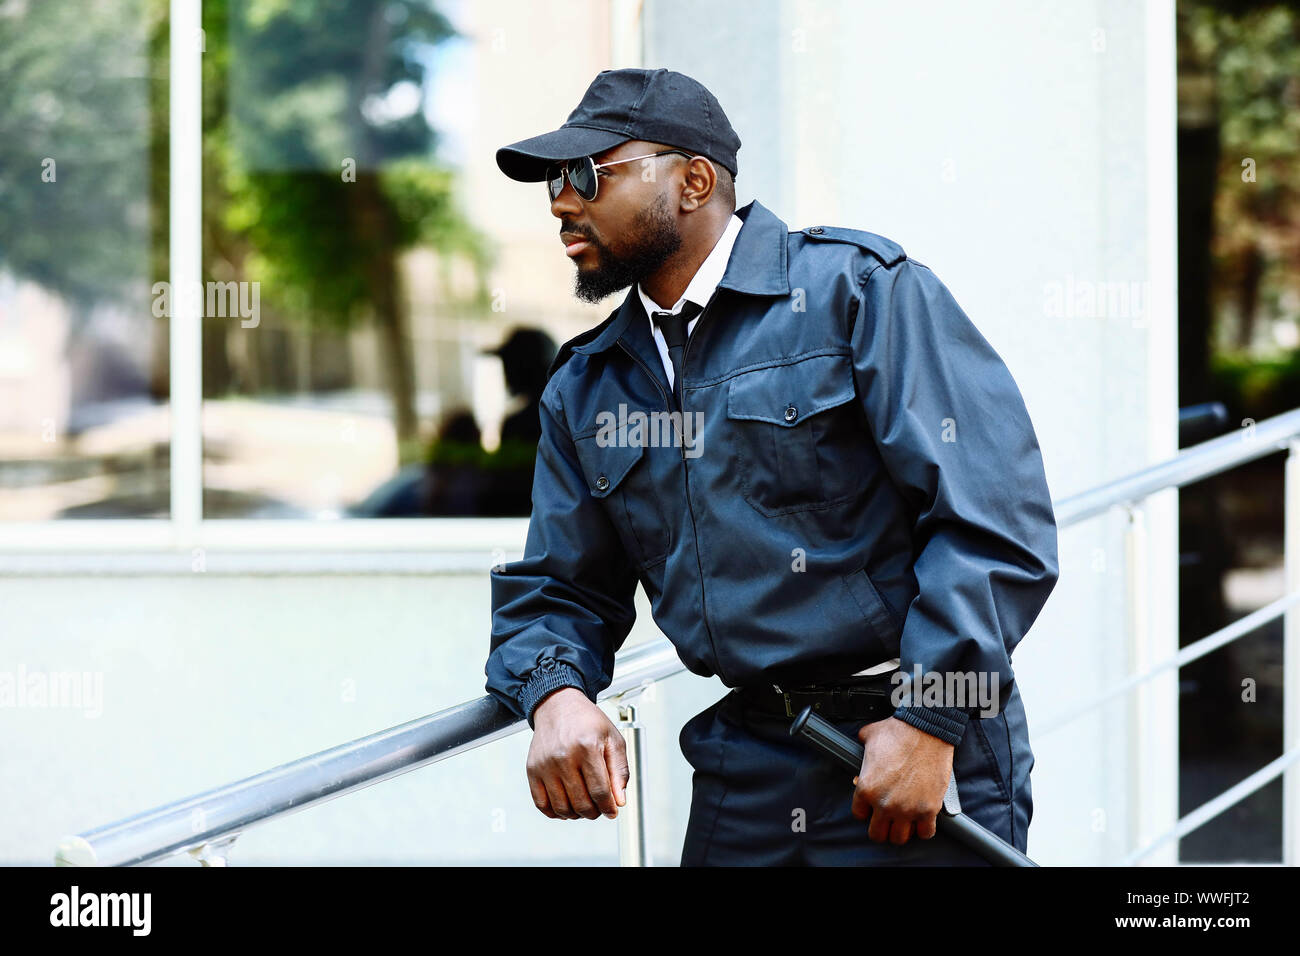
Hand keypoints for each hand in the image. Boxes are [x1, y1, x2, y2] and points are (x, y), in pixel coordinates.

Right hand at [526, 687, 627, 820]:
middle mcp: (563, 756)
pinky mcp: (532, 769)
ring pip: (562, 808)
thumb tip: (619, 800)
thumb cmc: (587, 721)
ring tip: (583, 806)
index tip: (612, 811)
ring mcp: (545, 764)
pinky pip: (541, 803)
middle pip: (581, 803)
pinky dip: (555, 812)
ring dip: (576, 814)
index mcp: (587, 746)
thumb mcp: (613, 739)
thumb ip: (620, 771)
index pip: (600, 791)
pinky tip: (565, 806)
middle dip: (594, 812)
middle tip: (599, 808)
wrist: (558, 706)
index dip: (609, 807)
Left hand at [851, 717, 954, 844]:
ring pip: (900, 838)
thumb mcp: (868, 737)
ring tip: (904, 822)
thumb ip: (861, 749)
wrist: (926, 729)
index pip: (859, 814)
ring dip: (901, 830)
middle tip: (886, 819)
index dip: (865, 810)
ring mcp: (907, 809)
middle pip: (877, 834)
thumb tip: (859, 748)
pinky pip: (925, 833)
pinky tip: (922, 820)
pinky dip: (924, 829)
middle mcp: (884, 803)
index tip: (871, 807)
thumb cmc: (899, 731)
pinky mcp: (929, 809)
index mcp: (866, 788)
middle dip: (881, 827)